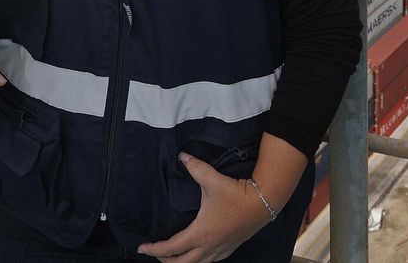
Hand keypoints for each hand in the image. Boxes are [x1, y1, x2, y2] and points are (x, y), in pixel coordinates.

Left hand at [137, 153, 274, 262]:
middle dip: (165, 260)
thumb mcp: (213, 180)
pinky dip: (199, 260)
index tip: (141, 247)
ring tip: (173, 256)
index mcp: (200, 233)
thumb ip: (196, 168)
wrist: (265, 201)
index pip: (170, 248)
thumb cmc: (238, 194)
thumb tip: (182, 156)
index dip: (153, 249)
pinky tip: (198, 253)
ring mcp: (220, 249)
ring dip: (182, 262)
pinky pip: (210, 261)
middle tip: (155, 252)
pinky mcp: (230, 247)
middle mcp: (208, 247)